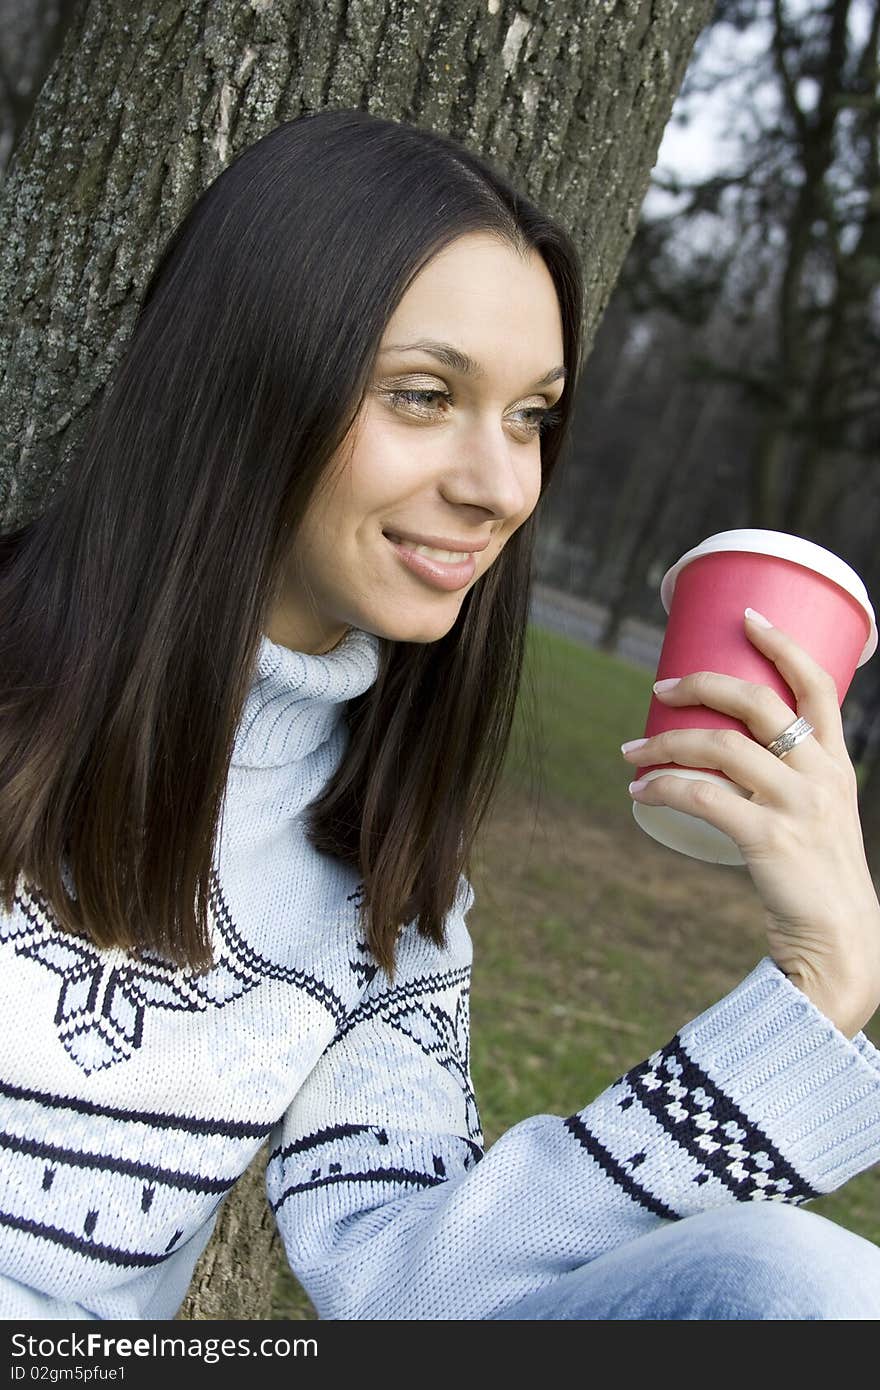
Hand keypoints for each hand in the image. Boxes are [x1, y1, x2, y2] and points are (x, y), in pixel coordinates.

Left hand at [621, 608, 879, 1038]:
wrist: (839, 939)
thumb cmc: (818, 873)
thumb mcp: (821, 812)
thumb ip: (787, 780)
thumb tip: (723, 754)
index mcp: (835, 761)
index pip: (817, 684)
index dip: (782, 644)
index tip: (746, 616)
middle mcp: (820, 774)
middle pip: (756, 703)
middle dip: (700, 685)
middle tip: (658, 689)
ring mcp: (797, 805)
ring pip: (719, 747)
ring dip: (664, 743)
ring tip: (629, 753)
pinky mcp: (768, 837)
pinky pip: (701, 796)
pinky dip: (662, 788)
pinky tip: (639, 792)